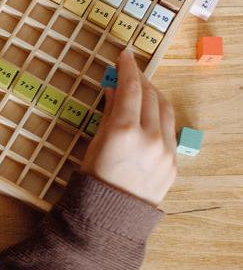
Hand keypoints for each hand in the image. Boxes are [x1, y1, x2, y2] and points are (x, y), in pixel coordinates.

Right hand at [81, 48, 176, 205]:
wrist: (112, 215)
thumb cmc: (95, 178)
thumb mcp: (95, 143)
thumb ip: (108, 114)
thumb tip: (114, 91)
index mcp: (123, 130)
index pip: (130, 88)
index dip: (127, 67)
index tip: (125, 54)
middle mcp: (148, 137)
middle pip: (150, 95)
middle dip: (140, 80)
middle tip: (129, 72)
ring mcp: (165, 150)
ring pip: (165, 110)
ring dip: (153, 95)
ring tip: (141, 90)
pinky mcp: (174, 162)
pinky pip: (169, 130)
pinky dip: (159, 117)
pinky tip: (149, 115)